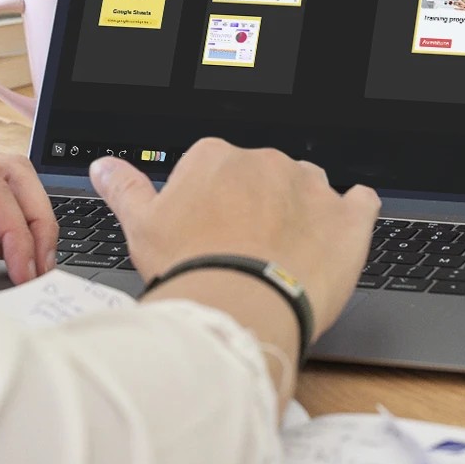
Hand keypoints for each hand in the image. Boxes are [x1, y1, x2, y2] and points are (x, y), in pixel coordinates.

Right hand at [89, 138, 379, 338]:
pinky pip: (360, 202)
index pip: (217, 169)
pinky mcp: (348, 218)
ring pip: (309, 188)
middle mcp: (267, 162)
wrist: (240, 306)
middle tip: (246, 249)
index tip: (211, 231)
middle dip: (259, 206)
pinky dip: (353, 213)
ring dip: (303, 211)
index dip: (214, 203)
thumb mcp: (142, 227)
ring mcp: (312, 188)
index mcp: (217, 158)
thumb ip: (126, 190)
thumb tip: (104, 167)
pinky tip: (340, 233)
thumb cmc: (189, 267)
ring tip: (288, 254)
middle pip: (265, 177)